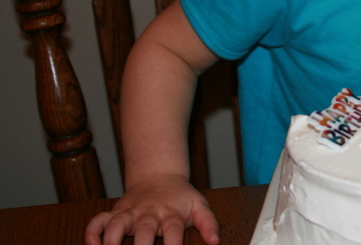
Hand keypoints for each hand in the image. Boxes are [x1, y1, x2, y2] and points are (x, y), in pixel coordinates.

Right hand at [85, 174, 218, 244]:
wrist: (159, 175)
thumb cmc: (180, 197)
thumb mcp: (199, 206)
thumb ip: (209, 223)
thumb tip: (216, 242)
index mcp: (171, 213)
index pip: (173, 231)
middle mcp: (149, 213)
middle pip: (144, 230)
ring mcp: (130, 212)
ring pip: (116, 224)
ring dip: (111, 239)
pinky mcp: (115, 212)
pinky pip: (97, 220)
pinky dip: (92, 232)